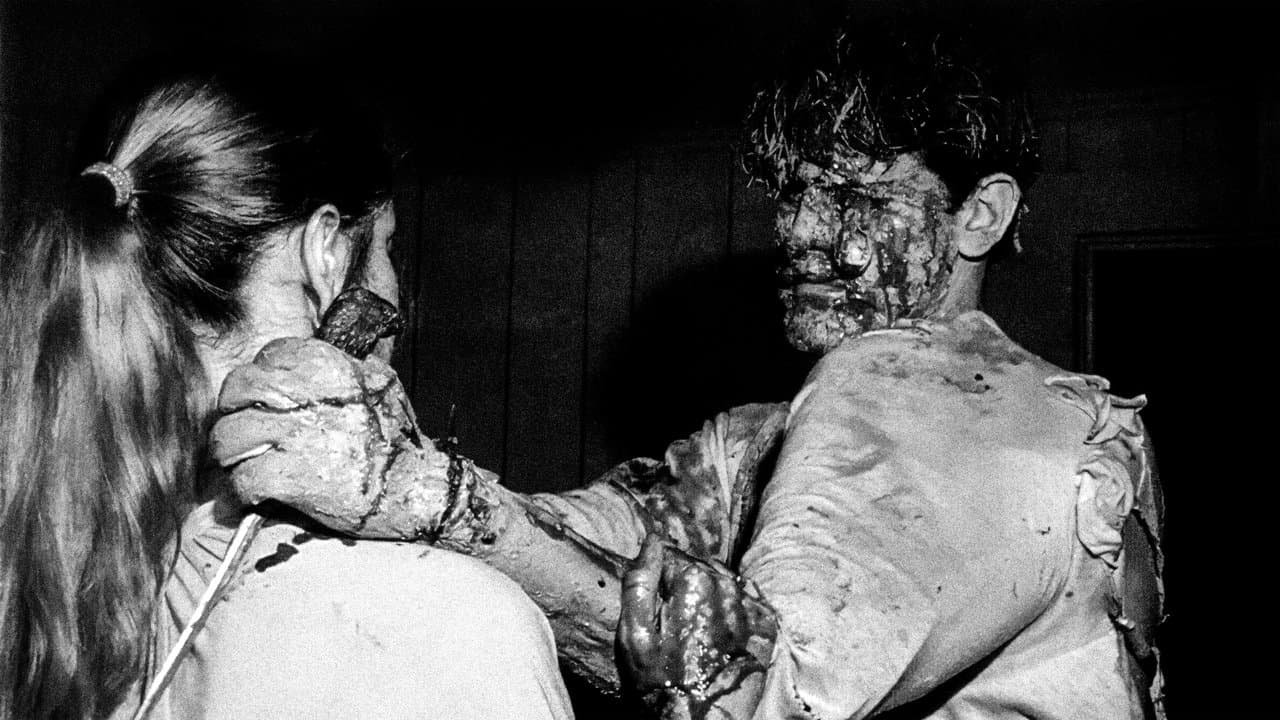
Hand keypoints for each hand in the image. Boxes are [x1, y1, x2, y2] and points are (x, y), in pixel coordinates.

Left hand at [209, 337, 457, 538]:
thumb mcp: (383, 386)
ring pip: (228, 436)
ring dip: (230, 454)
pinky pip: (240, 478)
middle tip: (241, 429)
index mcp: (327, 367)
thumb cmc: (400, 442)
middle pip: (238, 390)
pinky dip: (241, 491)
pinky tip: (253, 494)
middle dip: (232, 410)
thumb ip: (354, 368)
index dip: (261, 378)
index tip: (265, 398)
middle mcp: (306, 396)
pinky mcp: (285, 476)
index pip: (268, 356)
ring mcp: (293, 437)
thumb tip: (338, 363)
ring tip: (240, 464)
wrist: (413, 490)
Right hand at [619, 534, 777, 718]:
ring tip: (694, 629)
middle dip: (684, 586)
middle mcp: (727, 587)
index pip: (673, 557)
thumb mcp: (634, 634)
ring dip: (709, 597)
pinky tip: (720, 629)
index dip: (659, 579)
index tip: (655, 604)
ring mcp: (749, 608)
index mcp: (693, 580)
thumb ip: (639, 582)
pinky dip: (736, 609)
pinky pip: (750, 604)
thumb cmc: (660, 681)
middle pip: (700, 569)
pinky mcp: (764, 630)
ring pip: (724, 584)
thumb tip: (652, 541)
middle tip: (673, 621)